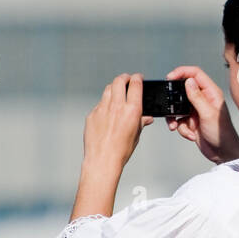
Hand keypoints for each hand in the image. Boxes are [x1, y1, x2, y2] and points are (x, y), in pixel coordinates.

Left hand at [71, 74, 152, 220]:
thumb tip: (147, 118)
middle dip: (124, 78)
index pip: (135, 84)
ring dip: (114, 88)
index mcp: (132, 110)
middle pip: (119, 81)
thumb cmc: (121, 150)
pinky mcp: (92, 115)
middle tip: (126, 80)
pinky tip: (107, 112)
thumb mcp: (136, 135)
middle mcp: (116, 106)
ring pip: (108, 89)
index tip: (138, 78)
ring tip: (117, 92)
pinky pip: (100, 104)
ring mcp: (102, 109)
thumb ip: (141, 122)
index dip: (137, 78)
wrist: (103, 160)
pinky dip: (105, 104)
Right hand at [164, 64, 238, 163]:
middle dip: (174, 100)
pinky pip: (179, 120)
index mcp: (211, 93)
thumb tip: (187, 81)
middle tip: (169, 105)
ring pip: (178, 107)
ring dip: (175, 117)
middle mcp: (204, 99)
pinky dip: (181, 128)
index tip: (169, 77)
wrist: (223, 154)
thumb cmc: (222, 134)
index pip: (195, 74)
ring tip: (176, 125)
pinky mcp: (192, 121)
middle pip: (183, 90)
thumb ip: (196, 96)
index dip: (181, 72)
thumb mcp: (207, 113)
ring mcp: (197, 110)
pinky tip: (190, 134)